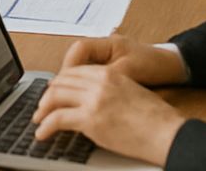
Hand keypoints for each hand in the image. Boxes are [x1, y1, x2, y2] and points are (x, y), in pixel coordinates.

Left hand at [33, 64, 185, 165]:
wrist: (166, 132)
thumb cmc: (155, 118)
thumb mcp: (130, 92)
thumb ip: (109, 90)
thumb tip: (93, 101)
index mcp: (108, 73)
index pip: (73, 72)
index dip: (59, 83)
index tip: (53, 93)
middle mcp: (98, 82)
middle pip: (61, 83)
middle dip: (48, 96)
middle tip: (42, 108)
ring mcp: (93, 99)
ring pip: (55, 97)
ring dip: (43, 110)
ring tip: (39, 121)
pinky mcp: (90, 119)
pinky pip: (57, 119)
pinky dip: (45, 126)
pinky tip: (42, 133)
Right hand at [58, 34, 189, 85]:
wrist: (173, 66)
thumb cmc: (154, 65)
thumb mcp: (131, 71)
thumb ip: (109, 76)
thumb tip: (88, 89)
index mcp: (108, 42)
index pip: (79, 49)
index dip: (69, 66)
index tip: (64, 83)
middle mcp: (103, 47)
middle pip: (75, 58)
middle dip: (65, 76)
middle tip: (59, 95)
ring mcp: (106, 57)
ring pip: (81, 67)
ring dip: (73, 82)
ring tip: (68, 99)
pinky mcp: (109, 68)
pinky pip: (89, 74)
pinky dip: (84, 84)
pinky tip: (83, 98)